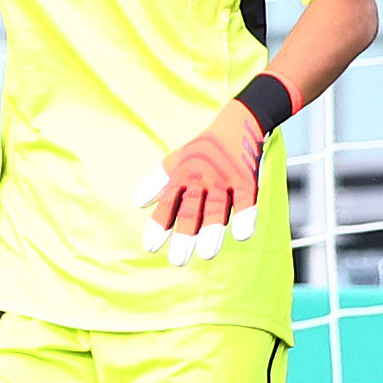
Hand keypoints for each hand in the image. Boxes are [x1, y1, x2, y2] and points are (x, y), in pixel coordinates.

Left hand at [132, 99, 265, 266]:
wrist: (238, 122)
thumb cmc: (205, 148)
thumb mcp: (177, 160)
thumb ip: (157, 182)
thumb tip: (136, 203)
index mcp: (183, 176)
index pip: (168, 204)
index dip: (160, 225)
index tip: (151, 247)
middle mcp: (201, 179)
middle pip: (191, 210)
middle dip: (184, 236)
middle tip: (177, 261)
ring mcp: (224, 179)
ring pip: (217, 208)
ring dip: (211, 231)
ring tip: (207, 254)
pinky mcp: (246, 178)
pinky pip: (245, 199)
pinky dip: (245, 215)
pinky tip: (242, 235)